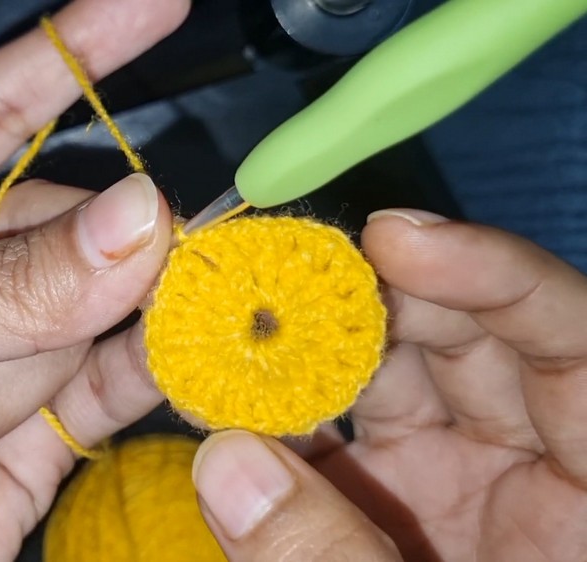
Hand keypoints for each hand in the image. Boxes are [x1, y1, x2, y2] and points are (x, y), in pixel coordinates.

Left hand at [0, 1, 188, 559]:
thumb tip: (135, 221)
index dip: (71, 55)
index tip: (154, 3)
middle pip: (65, 228)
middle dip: (37, 301)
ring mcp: (11, 348)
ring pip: (97, 311)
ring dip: (37, 381)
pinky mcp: (53, 423)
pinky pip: (129, 375)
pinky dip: (159, 370)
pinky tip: (170, 373)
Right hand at [192, 209, 586, 560]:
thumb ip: (329, 555)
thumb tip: (222, 461)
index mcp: (586, 492)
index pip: (570, 340)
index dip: (492, 274)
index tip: (394, 238)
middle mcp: (521, 460)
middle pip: (463, 340)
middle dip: (370, 301)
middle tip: (279, 277)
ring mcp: (450, 475)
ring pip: (388, 376)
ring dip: (309, 349)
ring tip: (234, 321)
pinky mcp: (383, 495)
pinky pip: (333, 433)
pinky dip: (279, 413)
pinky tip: (227, 394)